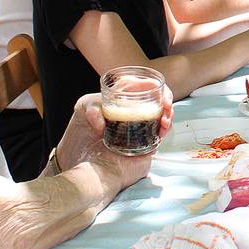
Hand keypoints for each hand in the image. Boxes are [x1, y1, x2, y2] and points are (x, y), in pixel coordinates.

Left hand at [55, 89, 172, 187]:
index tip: (155, 87)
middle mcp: (134, 112)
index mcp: (122, 100)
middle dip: (167, 100)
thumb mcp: (82, 110)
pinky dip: (164, 130)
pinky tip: (160, 130)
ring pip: (163, 116)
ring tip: (163, 120)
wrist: (79, 163)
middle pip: (158, 100)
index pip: (143, 86)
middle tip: (165, 104)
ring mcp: (141, 128)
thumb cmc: (79, 136)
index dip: (153, 84)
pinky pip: (160, 135)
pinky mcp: (144, 144)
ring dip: (168, 115)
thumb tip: (102, 121)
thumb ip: (91, 106)